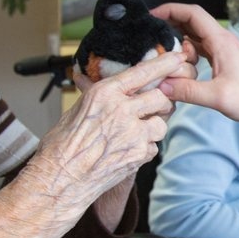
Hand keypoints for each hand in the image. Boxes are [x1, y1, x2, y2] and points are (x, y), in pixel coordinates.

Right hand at [23, 50, 186, 215]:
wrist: (60, 180)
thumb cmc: (61, 146)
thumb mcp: (75, 110)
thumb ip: (94, 95)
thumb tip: (89, 80)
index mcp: (105, 94)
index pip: (142, 72)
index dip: (164, 63)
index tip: (178, 57)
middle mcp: (121, 110)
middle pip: (161, 98)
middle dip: (160, 103)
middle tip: (151, 109)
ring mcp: (133, 134)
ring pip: (162, 123)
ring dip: (153, 127)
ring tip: (135, 132)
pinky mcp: (139, 155)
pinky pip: (154, 146)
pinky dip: (145, 148)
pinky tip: (127, 150)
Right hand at [152, 3, 238, 123]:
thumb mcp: (218, 97)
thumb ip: (188, 91)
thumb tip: (162, 85)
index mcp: (221, 41)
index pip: (193, 14)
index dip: (171, 9)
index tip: (152, 15)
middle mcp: (222, 40)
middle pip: (192, 21)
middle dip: (170, 23)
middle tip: (150, 33)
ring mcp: (223, 48)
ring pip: (195, 34)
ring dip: (178, 38)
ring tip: (160, 50)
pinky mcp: (223, 58)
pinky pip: (200, 46)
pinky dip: (187, 50)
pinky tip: (178, 62)